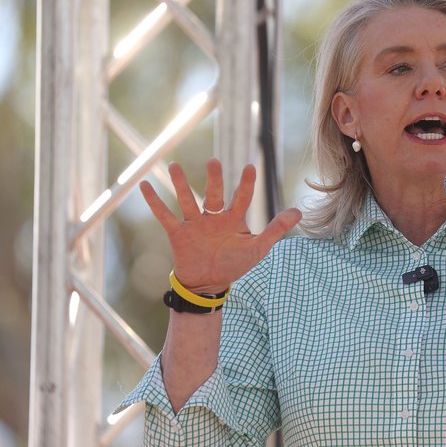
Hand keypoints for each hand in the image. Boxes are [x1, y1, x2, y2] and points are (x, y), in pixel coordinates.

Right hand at [140, 158, 300, 292]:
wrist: (209, 284)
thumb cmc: (235, 264)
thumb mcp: (258, 248)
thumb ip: (276, 229)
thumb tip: (299, 212)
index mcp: (234, 218)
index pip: (242, 197)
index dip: (246, 184)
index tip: (250, 167)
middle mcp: (214, 217)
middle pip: (214, 194)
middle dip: (214, 180)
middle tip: (214, 161)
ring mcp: (195, 224)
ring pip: (187, 200)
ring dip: (180, 184)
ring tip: (173, 166)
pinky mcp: (178, 234)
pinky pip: (165, 216)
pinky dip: (155, 202)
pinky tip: (144, 185)